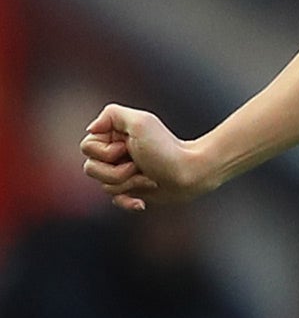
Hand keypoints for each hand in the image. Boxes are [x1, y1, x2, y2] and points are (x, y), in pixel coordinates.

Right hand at [79, 105, 212, 210]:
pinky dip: (128, 201)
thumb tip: (90, 129)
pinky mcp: (132, 189)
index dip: (106, 152)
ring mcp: (123, 172)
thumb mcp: (140, 122)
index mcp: (113, 136)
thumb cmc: (167, 148)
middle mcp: (116, 154)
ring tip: (150, 177)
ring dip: (129, 183)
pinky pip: (116, 200)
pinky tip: (142, 202)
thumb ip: (112, 115)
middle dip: (117, 171)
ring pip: (105, 186)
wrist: (192, 172)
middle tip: (139, 165)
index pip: (87, 147)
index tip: (128, 147)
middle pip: (91, 169)